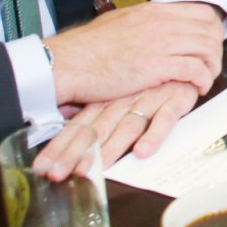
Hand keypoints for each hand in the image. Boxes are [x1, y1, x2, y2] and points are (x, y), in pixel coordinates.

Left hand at [32, 82, 199, 180]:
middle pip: (97, 130)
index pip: (79, 126)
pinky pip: (165, 118)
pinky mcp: (175, 99)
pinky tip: (144, 151)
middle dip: (77, 154)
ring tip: (98, 169)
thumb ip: (95, 110)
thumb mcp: (118, 90)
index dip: (60, 147)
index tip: (43, 168)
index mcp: (106, 100)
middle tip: (61, 174)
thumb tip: (64, 125)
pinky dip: (155, 134)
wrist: (183, 52)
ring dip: (111, 148)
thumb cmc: (150, 77)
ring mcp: (149, 99)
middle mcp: (123, 100)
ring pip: (127, 126)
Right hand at [45, 1, 224, 105]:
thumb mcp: (120, 23)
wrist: (67, 63)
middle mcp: (161, 22)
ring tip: (205, 79)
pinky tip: (198, 88)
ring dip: (212, 67)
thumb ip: (143, 24)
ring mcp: (160, 42)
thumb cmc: (87, 49)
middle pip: (210, 30)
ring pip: (207, 49)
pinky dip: (202, 80)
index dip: (212, 30)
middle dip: (216, 50)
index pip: (202, 12)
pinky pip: (195, 69)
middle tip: (211, 66)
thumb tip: (156, 27)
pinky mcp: (157, 65)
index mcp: (153, 11)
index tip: (210, 45)